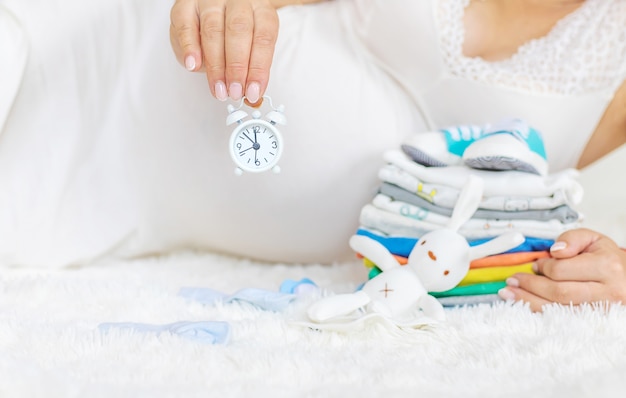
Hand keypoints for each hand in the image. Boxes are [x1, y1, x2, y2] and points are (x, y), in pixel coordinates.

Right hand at [170, 0, 279, 102]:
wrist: (214, 6)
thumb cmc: (235, 32)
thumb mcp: (251, 44)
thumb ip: (252, 66)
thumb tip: (251, 93)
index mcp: (260, 9)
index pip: (264, 38)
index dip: (259, 68)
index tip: (254, 91)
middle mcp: (237, 1)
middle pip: (238, 31)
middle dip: (236, 67)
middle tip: (234, 91)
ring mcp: (210, 0)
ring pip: (212, 30)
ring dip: (215, 65)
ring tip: (218, 88)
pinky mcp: (185, 4)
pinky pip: (185, 24)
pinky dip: (189, 47)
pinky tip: (193, 65)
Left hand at [498, 228, 625, 311]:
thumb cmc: (608, 259)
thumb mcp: (593, 240)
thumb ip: (572, 239)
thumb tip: (554, 251)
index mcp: (607, 267)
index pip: (563, 270)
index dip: (543, 267)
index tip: (536, 264)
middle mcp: (608, 292)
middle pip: (559, 293)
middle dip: (530, 286)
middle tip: (512, 280)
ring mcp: (602, 311)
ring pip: (559, 310)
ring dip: (528, 301)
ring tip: (508, 293)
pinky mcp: (594, 324)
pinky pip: (562, 321)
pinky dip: (540, 313)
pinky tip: (523, 305)